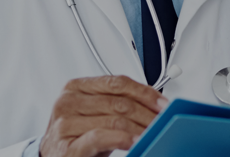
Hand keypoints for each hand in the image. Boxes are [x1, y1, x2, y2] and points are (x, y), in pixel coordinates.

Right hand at [37, 75, 166, 156]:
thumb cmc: (77, 138)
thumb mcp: (96, 116)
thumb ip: (117, 104)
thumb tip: (155, 104)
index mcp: (75, 87)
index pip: (117, 83)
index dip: (145, 92)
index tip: (164, 104)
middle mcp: (67, 102)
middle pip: (119, 102)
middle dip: (147, 114)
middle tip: (164, 122)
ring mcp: (65, 124)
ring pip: (114, 120)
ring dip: (140, 128)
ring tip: (155, 133)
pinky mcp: (67, 147)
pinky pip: (100, 137)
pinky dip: (122, 139)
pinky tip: (135, 142)